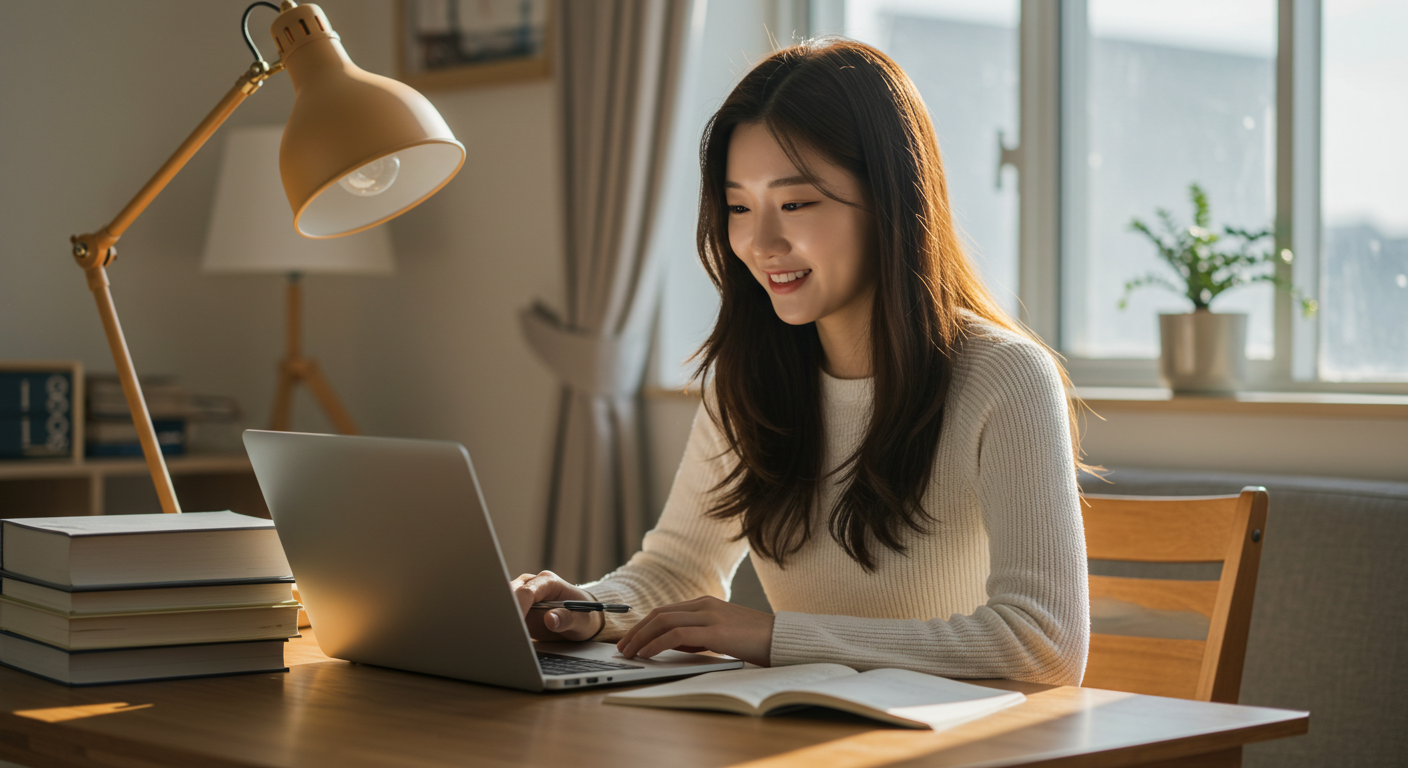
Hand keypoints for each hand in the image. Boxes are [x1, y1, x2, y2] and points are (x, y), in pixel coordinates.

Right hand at [510, 570, 603, 641]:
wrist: (581, 619)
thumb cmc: (583, 616)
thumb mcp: (582, 620)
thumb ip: (567, 619)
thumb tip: (550, 619)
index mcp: (548, 582)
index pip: (527, 592)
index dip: (518, 607)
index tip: (514, 624)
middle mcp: (532, 585)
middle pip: (510, 595)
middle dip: (506, 613)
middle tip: (505, 633)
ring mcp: (522, 596)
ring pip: (504, 604)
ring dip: (503, 619)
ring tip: (505, 637)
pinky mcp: (517, 608)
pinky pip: (506, 615)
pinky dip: (504, 625)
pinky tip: (506, 637)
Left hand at [617, 596, 773, 666]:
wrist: (781, 639)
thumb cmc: (753, 640)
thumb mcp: (720, 635)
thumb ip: (696, 636)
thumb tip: (670, 644)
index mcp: (705, 603)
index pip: (665, 611)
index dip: (643, 625)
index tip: (630, 639)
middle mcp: (704, 605)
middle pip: (659, 614)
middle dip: (637, 631)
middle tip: (622, 647)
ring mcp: (709, 616)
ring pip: (663, 622)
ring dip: (641, 638)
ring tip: (629, 653)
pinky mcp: (714, 631)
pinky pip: (676, 635)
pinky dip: (657, 643)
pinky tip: (647, 653)